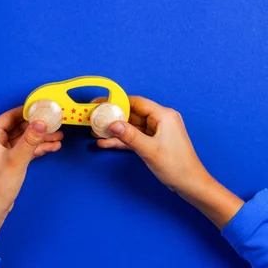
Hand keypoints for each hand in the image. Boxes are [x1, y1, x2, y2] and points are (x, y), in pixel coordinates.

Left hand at [0, 106, 62, 252]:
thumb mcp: (18, 159)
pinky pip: (21, 149)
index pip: (9, 117)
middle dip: (36, 126)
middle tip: (55, 123)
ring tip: (59, 136)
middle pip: (17, 127)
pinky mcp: (4, 161)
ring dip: (39, 138)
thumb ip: (30, 139)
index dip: (26, 111)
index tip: (41, 107)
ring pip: (21, 139)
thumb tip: (41, 121)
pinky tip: (52, 147)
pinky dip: (34, 148)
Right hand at [95, 95, 242, 228]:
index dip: (116, 102)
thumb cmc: (176, 166)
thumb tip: (112, 124)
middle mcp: (160, 119)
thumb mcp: (149, 150)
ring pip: (130, 126)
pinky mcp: (153, 141)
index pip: (135, 102)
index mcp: (163, 115)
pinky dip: (121, 140)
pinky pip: (134, 136)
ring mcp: (157, 130)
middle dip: (112, 117)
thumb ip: (130, 135)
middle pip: (131, 113)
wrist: (191, 185)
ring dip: (114, 130)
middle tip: (94, 119)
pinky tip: (105, 143)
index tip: (100, 104)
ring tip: (95, 132)